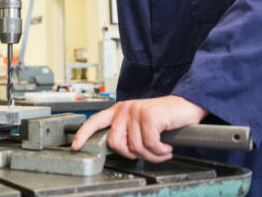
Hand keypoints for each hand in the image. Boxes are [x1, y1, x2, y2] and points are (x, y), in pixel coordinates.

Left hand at [71, 95, 206, 162]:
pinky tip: (167, 147)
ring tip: (161, 150)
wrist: (185, 106)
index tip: (76, 146)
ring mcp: (136, 111)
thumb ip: (126, 131)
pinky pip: (150, 145)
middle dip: (132, 154)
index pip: (95, 121)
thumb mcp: (139, 122)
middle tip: (147, 153)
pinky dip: (161, 152)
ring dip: (152, 155)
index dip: (83, 135)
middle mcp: (125, 109)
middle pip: (116, 143)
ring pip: (136, 147)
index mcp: (119, 110)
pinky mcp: (149, 116)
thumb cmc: (163, 117)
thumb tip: (119, 149)